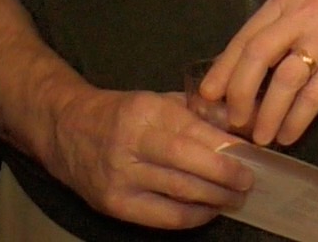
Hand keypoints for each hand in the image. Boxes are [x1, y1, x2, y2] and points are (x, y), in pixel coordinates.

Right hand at [49, 88, 253, 229]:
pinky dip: (192, 216)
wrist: (67, 130)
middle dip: (225, 176)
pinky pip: (164, 217)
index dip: (225, 148)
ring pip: (179, 193)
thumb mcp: (158, 100)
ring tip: (235, 197)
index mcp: (145, 111)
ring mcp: (120, 177)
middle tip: (248, 181)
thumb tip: (241, 128)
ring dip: (215, 198)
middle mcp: (130, 144)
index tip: (250, 155)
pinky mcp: (114, 204)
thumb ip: (197, 112)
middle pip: (189, 165)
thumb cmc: (123, 114)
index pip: (193, 132)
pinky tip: (209, 210)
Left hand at [200, 0, 317, 147]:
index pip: (243, 39)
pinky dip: (298, 118)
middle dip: (239, 95)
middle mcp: (298, 19)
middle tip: (233, 122)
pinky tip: (291, 134)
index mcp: (283, 4)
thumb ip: (277, 26)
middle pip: (256, 58)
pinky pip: (316, 95)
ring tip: (261, 137)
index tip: (208, 96)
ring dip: (268, 114)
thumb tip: (244, 64)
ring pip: (284, 81)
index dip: (223, 70)